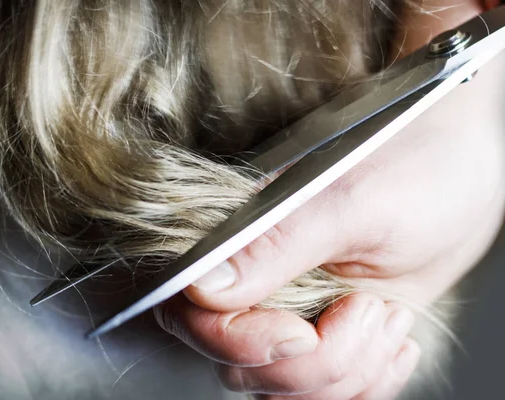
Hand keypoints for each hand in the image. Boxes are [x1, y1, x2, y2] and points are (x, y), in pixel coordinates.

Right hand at [156, 2, 504, 398]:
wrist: (463, 174)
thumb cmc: (415, 167)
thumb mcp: (352, 205)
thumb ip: (276, 242)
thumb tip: (204, 285)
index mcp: (245, 236)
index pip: (196, 312)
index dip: (239, 340)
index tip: (302, 332)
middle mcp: (257, 280)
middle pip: (240, 366)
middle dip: (315, 362)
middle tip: (366, 311)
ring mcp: (290, 313)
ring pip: (283, 390)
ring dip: (349, 372)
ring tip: (386, 315)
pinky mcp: (325, 337)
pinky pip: (326, 395)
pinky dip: (367, 382)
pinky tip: (392, 336)